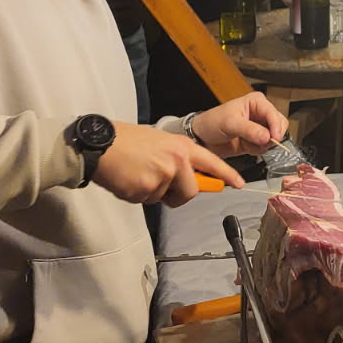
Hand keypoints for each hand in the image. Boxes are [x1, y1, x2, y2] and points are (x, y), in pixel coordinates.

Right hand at [94, 123, 245, 206]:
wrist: (103, 143)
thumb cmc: (128, 141)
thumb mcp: (161, 142)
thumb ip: (178, 160)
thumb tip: (188, 179)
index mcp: (182, 147)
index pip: (212, 162)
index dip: (227, 174)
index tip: (239, 183)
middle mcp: (177, 161)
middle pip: (191, 192)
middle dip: (179, 196)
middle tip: (164, 190)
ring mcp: (163, 176)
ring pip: (165, 198)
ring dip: (153, 193)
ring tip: (138, 174)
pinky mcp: (146, 189)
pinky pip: (146, 201)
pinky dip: (137, 195)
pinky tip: (128, 179)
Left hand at [188, 91, 288, 156]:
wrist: (202, 138)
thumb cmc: (212, 123)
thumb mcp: (230, 123)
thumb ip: (250, 130)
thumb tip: (267, 137)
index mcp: (256, 102)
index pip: (273, 113)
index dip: (276, 126)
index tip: (274, 138)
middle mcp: (260, 113)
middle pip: (279, 125)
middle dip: (272, 136)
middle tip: (263, 143)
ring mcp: (259, 127)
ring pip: (275, 137)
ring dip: (265, 144)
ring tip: (250, 143)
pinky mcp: (256, 140)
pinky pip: (266, 147)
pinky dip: (259, 150)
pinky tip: (247, 147)